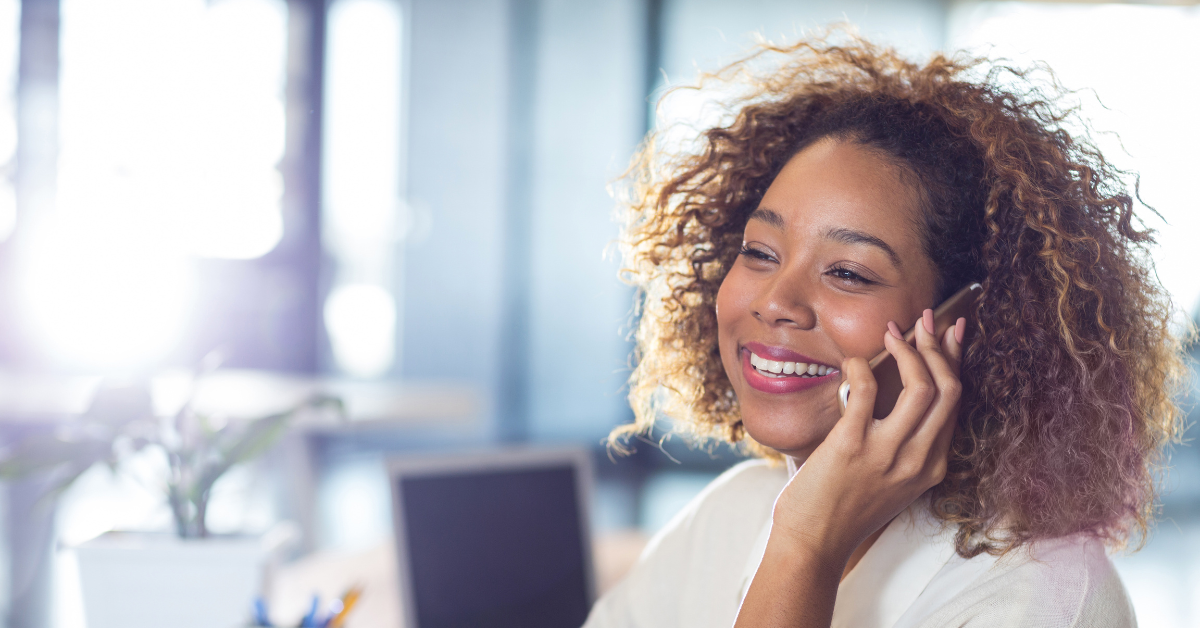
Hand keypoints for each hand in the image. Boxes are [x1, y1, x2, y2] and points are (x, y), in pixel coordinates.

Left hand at [772, 310, 964, 566]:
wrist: (813, 545)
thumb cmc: (842, 510)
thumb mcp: (889, 482)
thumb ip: (901, 446)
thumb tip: (894, 397)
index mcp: (930, 467)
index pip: (956, 403)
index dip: (954, 362)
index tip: (950, 334)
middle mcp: (918, 460)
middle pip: (949, 390)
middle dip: (940, 346)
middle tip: (925, 320)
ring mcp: (888, 454)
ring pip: (923, 388)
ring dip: (910, 351)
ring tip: (892, 332)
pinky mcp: (853, 446)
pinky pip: (867, 390)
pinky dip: (862, 366)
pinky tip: (853, 361)